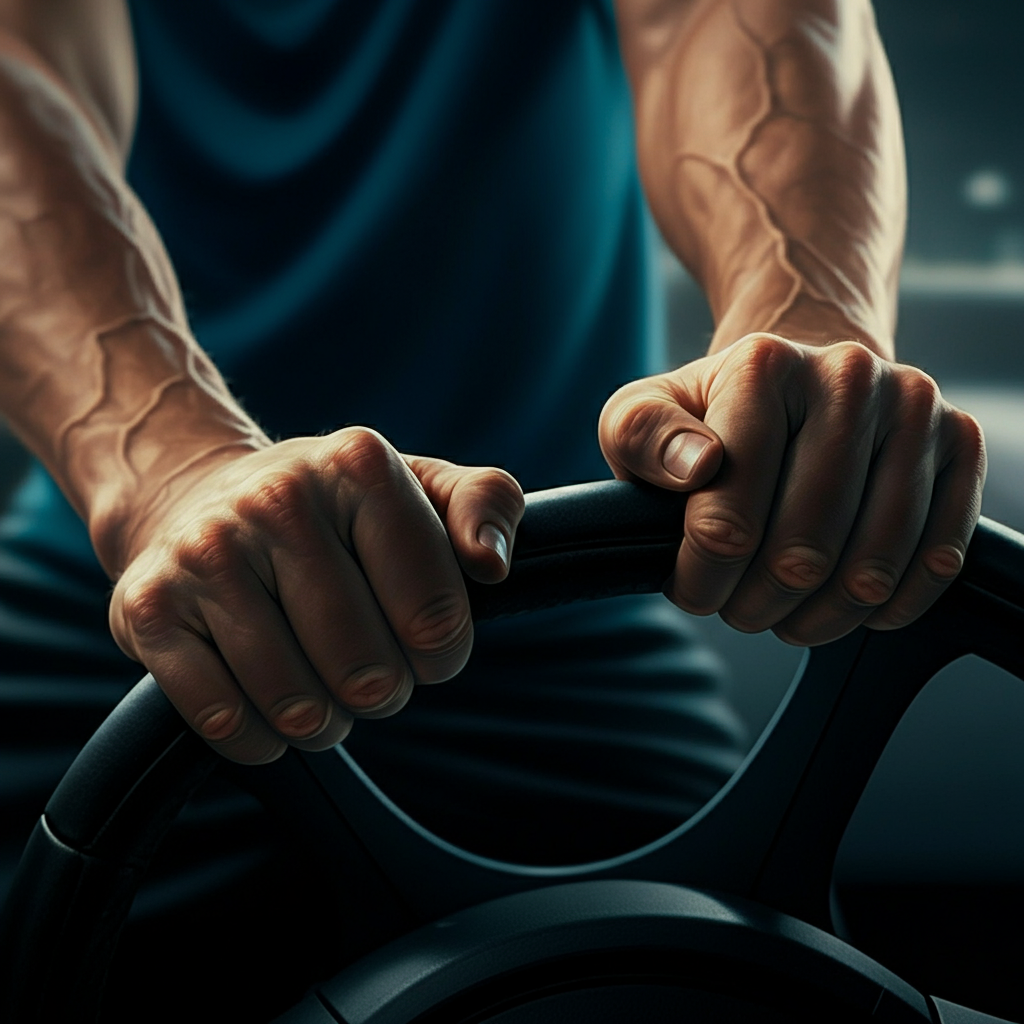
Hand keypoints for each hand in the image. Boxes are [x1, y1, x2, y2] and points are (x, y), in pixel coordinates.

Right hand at [108, 428, 523, 762]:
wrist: (195, 499)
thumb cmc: (332, 513)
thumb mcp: (419, 487)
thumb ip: (485, 504)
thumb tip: (490, 565)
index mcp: (358, 464)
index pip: (436, 613)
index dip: (443, 654)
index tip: (427, 647)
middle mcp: (277, 498)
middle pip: (368, 669)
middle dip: (383, 692)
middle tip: (370, 672)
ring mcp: (205, 552)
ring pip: (297, 703)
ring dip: (323, 722)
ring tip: (322, 691)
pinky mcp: (147, 606)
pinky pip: (222, 720)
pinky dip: (259, 738)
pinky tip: (267, 708)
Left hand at [599, 334, 986, 644]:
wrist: (801, 384)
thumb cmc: (713, 416)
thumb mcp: (642, 415)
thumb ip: (641, 436)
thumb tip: (695, 467)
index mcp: (763, 366)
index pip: (726, 519)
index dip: (702, 578)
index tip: (692, 586)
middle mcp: (848, 376)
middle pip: (800, 553)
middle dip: (756, 604)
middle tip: (739, 605)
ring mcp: (913, 407)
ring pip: (871, 568)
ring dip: (819, 616)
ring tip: (786, 611)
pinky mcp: (961, 441)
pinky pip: (937, 559)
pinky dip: (889, 606)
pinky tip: (850, 603)